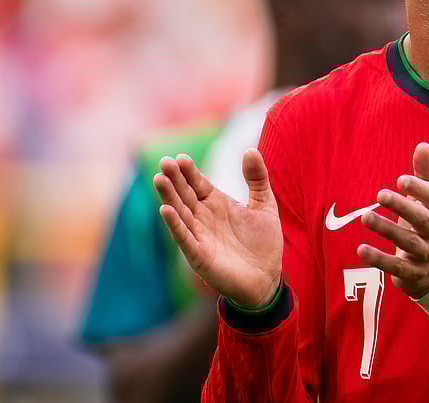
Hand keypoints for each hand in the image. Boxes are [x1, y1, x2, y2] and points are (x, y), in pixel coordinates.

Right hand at [154, 150, 281, 306]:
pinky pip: (184, 238)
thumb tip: (250, 150)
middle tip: (164, 162)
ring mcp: (199, 236)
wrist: (268, 278)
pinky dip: (175, 224)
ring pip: (180, 213)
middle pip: (185, 194)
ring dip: (169, 197)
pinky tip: (165, 210)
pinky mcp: (199, 255)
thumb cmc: (263, 242)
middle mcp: (203, 217)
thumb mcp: (265, 205)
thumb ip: (257, 178)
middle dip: (174, 179)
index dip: (189, 171)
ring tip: (159, 179)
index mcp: (216, 203)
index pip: (198, 183)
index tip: (180, 158)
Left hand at [356, 142, 428, 298]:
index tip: (400, 180)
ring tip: (364, 217)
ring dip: (386, 229)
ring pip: (407, 242)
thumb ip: (425, 175)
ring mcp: (426, 255)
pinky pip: (396, 267)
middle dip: (402, 206)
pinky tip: (361, 250)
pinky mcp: (413, 274)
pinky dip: (379, 259)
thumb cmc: (426, 226)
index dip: (419, 189)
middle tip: (380, 194)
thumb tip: (423, 145)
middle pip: (422, 219)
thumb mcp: (428, 202)